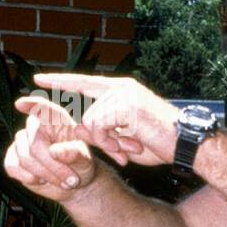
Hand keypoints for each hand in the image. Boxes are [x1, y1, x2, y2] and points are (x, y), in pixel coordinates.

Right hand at [4, 95, 96, 201]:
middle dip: (53, 166)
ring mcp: (22, 143)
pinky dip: (28, 177)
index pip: (43, 108)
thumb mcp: (85, 159)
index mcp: (56, 120)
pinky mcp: (13, 159)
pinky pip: (12, 166)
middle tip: (71, 180)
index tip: (20, 104)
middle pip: (35, 144)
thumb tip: (55, 151)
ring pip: (24, 157)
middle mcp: (36, 128)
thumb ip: (75, 153)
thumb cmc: (81, 165)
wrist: (73, 185)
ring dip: (44, 174)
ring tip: (61, 182)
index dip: (31, 104)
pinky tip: (41, 180)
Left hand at [33, 73, 180, 166]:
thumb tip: (76, 130)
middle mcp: (120, 87)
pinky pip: (98, 125)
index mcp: (119, 90)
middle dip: (79, 124)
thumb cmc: (159, 143)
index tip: (38, 79)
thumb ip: (100, 132)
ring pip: (89, 119)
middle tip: (105, 142)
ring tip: (127, 148)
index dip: (60, 81)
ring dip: (104, 141)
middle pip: (79, 99)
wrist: (188, 144)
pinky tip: (128, 145)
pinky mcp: (127, 104)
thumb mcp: (122, 138)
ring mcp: (124, 93)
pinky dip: (109, 141)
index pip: (83, 82)